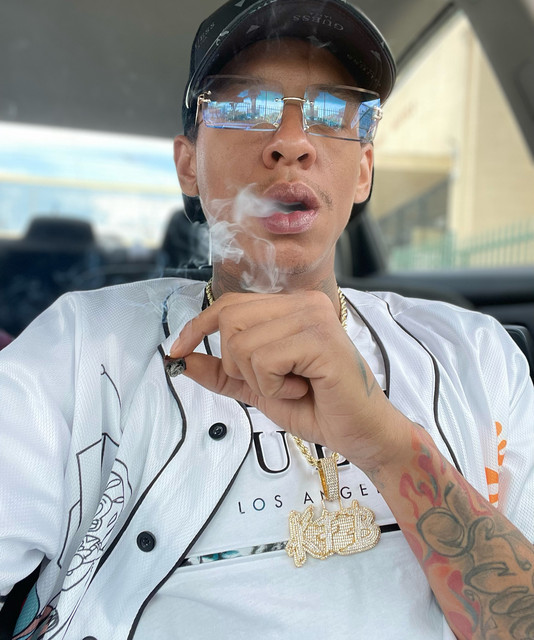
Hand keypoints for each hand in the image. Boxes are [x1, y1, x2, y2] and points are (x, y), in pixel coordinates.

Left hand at [170, 290, 410, 470]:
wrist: (359, 432)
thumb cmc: (316, 407)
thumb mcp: (258, 389)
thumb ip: (222, 373)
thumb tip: (181, 359)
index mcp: (291, 306)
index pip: (230, 305)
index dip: (198, 326)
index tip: (176, 350)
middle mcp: (303, 302)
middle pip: (230, 321)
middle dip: (236, 364)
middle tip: (271, 382)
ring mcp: (313, 316)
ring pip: (243, 344)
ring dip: (259, 380)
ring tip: (292, 386)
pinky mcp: (320, 338)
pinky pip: (265, 360)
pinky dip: (273, 386)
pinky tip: (302, 388)